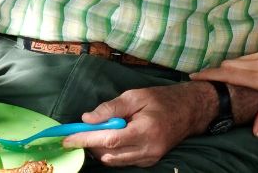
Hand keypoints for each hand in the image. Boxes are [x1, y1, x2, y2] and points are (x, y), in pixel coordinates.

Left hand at [62, 82, 213, 166]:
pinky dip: (114, 152)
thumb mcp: (137, 96)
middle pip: (108, 154)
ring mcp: (150, 157)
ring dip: (102, 149)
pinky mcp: (150, 161)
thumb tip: (87, 118)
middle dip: (92, 143)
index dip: (85, 140)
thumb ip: (112, 107)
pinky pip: (123, 161)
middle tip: (86, 130)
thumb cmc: (163, 99)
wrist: (190, 110)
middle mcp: (148, 148)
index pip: (109, 140)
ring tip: (103, 132)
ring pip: (114, 161)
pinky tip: (117, 138)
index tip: (67, 138)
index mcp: (146, 129)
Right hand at [191, 36, 257, 135]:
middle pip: (230, 65)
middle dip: (213, 71)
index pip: (229, 73)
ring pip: (240, 59)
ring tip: (215, 76)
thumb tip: (255, 132)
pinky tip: (240, 68)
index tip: (193, 76)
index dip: (209, 74)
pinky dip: (240, 62)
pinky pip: (250, 56)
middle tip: (198, 80)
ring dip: (227, 66)